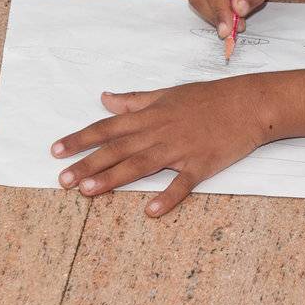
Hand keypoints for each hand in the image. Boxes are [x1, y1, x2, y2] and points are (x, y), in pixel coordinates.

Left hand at [50, 76, 269, 216]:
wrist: (248, 103)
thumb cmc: (208, 97)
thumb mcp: (167, 93)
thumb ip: (134, 100)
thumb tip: (105, 98)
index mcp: (150, 115)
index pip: (108, 127)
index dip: (81, 139)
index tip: (56, 151)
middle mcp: (159, 132)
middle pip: (118, 149)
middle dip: (88, 163)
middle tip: (62, 180)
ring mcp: (180, 149)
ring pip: (141, 165)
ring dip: (113, 178)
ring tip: (88, 191)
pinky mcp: (201, 164)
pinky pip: (182, 183)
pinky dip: (168, 196)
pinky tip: (151, 211)